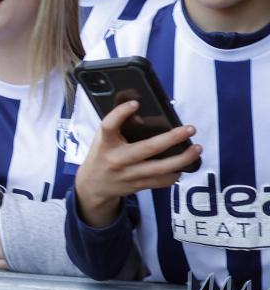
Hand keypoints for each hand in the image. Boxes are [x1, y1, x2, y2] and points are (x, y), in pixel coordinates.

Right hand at [73, 100, 200, 227]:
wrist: (93, 186)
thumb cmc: (101, 156)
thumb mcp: (103, 140)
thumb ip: (118, 128)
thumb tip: (143, 115)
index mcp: (105, 143)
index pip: (109, 126)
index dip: (120, 113)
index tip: (135, 103)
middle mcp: (117, 159)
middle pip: (148, 148)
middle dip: (172, 138)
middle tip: (189, 129)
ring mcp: (129, 174)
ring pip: (161, 168)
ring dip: (183, 158)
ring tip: (196, 148)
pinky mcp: (138, 185)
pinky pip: (162, 181)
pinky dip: (175, 173)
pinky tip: (183, 166)